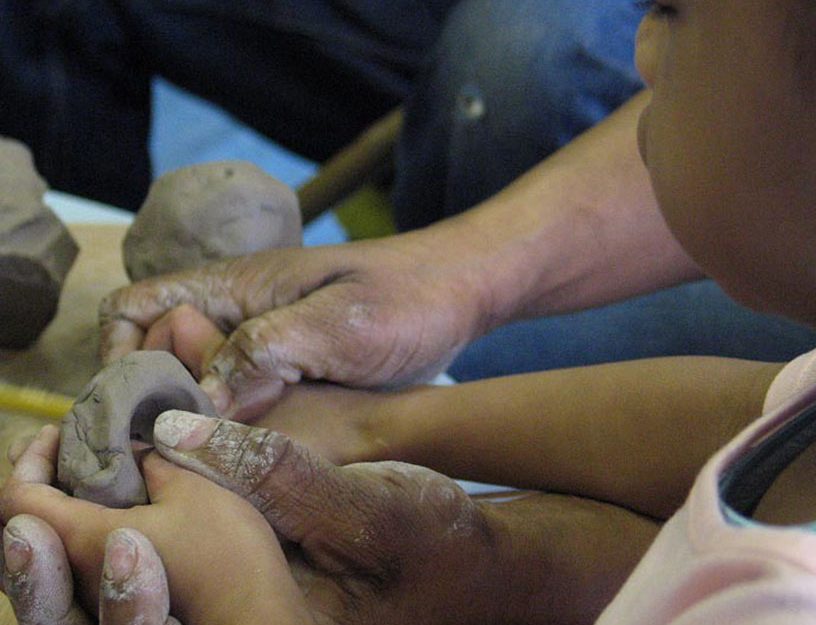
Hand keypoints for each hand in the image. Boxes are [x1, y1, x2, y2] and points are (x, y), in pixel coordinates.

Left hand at [0, 426, 309, 624]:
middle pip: (17, 533)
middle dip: (33, 484)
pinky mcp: (115, 607)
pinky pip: (72, 574)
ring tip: (73, 485)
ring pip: (44, 559)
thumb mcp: (194, 491)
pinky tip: (105, 519)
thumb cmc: (225, 554)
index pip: (19, 499)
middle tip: (58, 455)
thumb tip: (130, 448)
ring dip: (49, 516)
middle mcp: (75, 578)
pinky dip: (72, 538)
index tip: (61, 432)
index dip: (32, 458)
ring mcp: (92, 599)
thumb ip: (152, 463)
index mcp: (84, 542)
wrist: (256, 612)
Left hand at [3, 414, 657, 624]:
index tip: (48, 449)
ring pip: (107, 618)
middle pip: (90, 624)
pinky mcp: (234, 617)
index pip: (120, 599)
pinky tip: (103, 501)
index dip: (58, 527)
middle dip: (37, 554)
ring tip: (40, 491)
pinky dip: (108, 549)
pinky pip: (148, 597)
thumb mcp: (375, 507)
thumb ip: (279, 475)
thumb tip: (175, 433)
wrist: (481, 580)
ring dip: (61, 557)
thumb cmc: (437, 547)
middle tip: (23, 485)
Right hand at [98, 233, 488, 418]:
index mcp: (236, 288)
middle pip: (161, 353)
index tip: (137, 407)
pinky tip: (249, 453)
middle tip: (170, 450)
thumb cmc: (407, 297)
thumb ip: (263, 353)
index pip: (137, 308)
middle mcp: (241, 314)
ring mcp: (268, 342)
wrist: (467, 291)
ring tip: (206, 459)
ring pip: (203, 381)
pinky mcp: (296, 369)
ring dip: (197, 416)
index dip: (119, 354)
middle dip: (155, 398)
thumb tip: (198, 401)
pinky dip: (235, 423)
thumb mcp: (334, 325)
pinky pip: (245, 396)